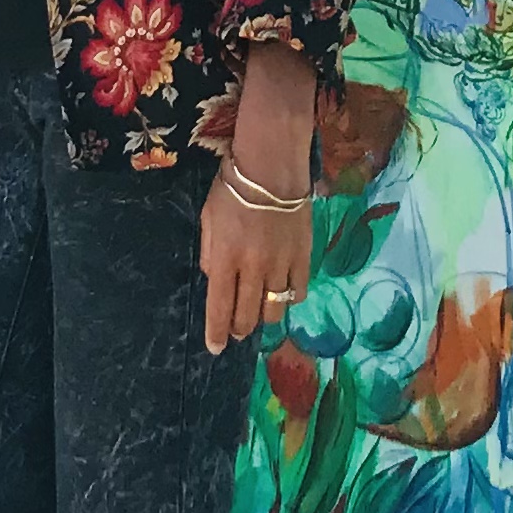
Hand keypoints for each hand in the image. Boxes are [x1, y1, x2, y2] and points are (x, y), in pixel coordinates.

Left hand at [198, 155, 310, 352]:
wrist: (272, 164)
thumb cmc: (232, 185)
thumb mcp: (208, 215)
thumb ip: (209, 251)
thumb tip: (213, 276)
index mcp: (225, 258)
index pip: (219, 308)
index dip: (216, 333)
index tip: (215, 348)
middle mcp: (253, 269)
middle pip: (248, 317)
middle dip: (240, 329)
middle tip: (237, 330)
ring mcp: (281, 265)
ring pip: (274, 311)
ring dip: (264, 317)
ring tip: (259, 312)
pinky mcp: (304, 258)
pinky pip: (298, 292)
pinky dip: (289, 298)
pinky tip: (283, 292)